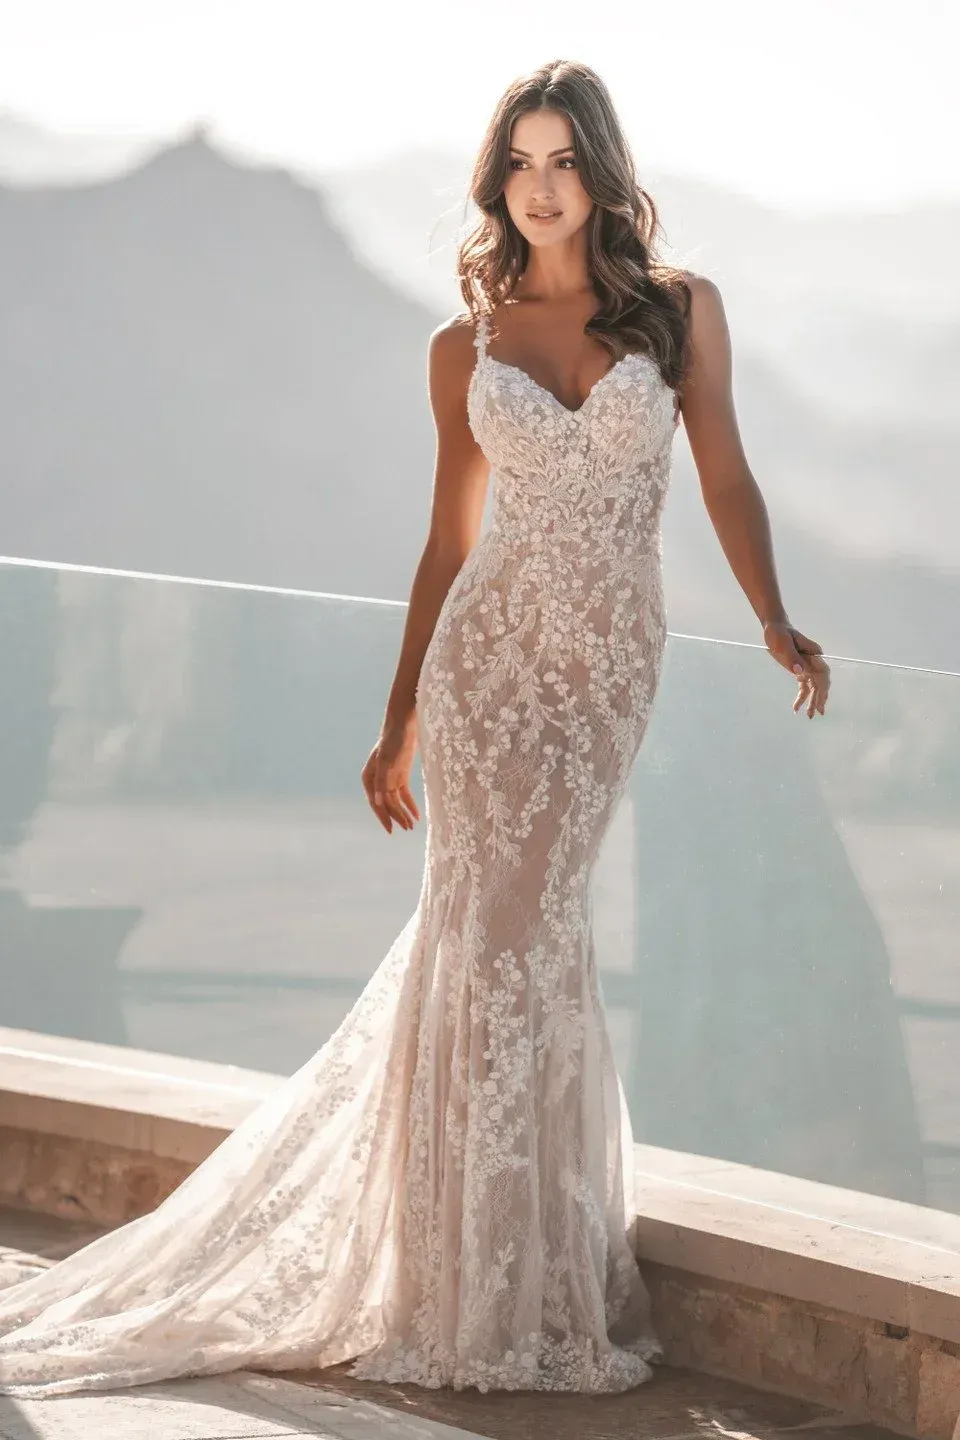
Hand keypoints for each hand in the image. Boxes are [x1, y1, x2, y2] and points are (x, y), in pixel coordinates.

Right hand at [360, 715, 421, 833]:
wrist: (403, 725)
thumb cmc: (392, 741)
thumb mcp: (387, 761)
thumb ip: (382, 782)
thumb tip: (377, 802)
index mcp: (368, 778)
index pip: (376, 803)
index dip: (383, 817)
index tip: (391, 830)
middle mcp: (377, 780)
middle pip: (386, 804)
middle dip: (396, 817)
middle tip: (406, 829)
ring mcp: (389, 778)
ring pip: (395, 801)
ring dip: (403, 813)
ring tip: (412, 826)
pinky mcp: (401, 775)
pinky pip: (404, 794)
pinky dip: (410, 804)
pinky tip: (417, 815)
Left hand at [762, 621, 830, 717]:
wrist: (775, 627)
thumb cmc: (778, 633)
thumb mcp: (782, 643)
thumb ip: (791, 656)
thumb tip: (799, 672)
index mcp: (813, 653)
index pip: (822, 672)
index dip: (823, 685)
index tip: (821, 697)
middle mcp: (813, 660)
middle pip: (820, 682)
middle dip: (820, 698)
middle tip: (818, 713)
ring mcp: (807, 666)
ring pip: (814, 686)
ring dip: (813, 701)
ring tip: (811, 716)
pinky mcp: (800, 669)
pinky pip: (804, 686)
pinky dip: (802, 697)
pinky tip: (796, 708)